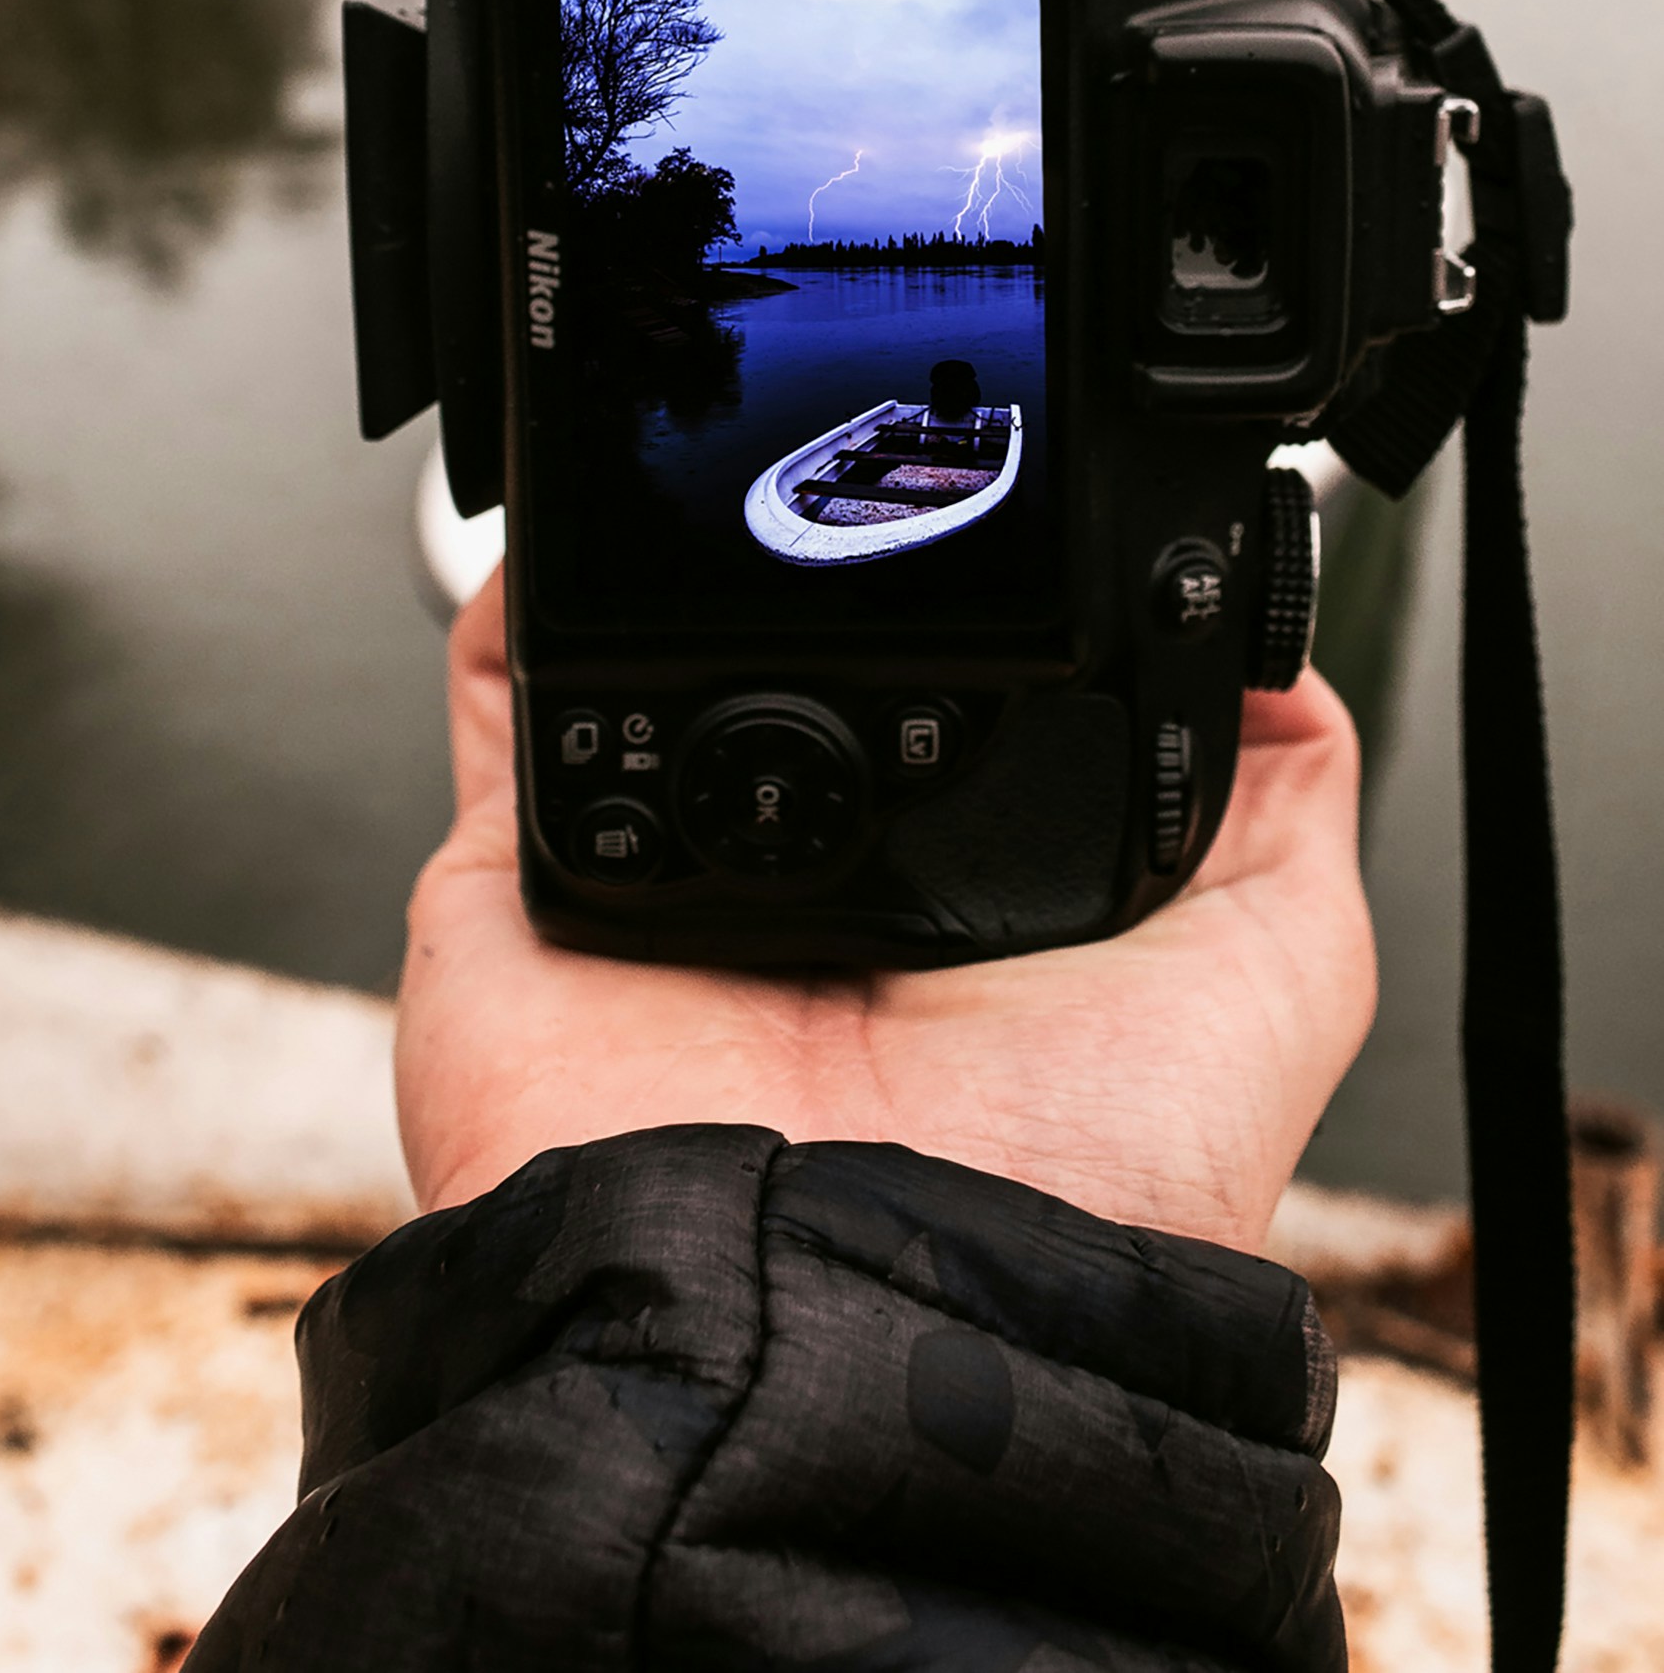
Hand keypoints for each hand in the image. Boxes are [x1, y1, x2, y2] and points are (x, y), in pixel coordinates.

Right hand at [397, 569, 1374, 1253]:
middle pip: (784, 680)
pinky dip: (522, 611)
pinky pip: (507, 711)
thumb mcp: (1268, 977)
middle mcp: (807, 898)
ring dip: (657, 569)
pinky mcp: (527, 898)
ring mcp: (661, 894)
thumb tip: (1274, 663)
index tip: (979, 505)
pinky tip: (566, 540)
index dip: (965, 612)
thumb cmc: (1071, 1186)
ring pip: (637, 674)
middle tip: (827, 483)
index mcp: (959, 905)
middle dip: (796, 575)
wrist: (857, 1315)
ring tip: (695, 476)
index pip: (952, 712)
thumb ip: (1282, 810)